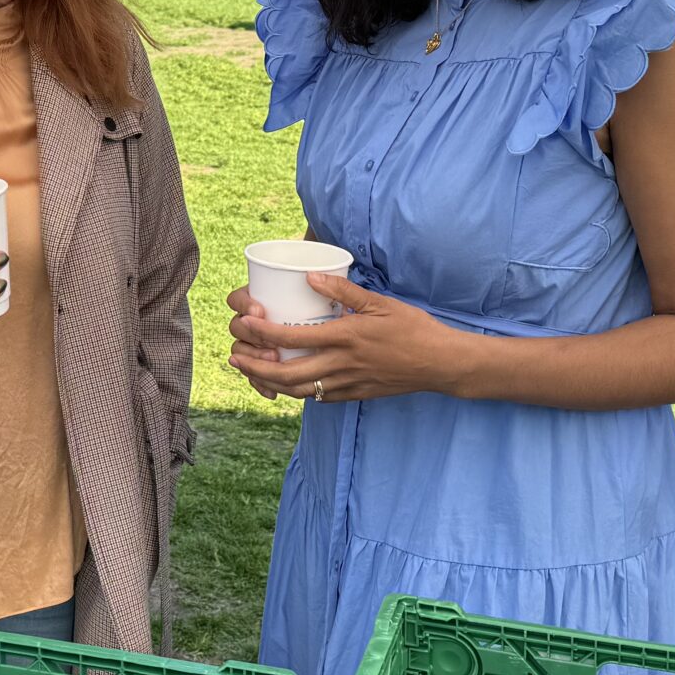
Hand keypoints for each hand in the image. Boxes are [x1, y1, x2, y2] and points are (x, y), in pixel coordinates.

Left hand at [227, 274, 454, 404]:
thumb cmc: (413, 328)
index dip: (263, 331)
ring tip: (251, 373)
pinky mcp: (355, 394)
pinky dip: (297, 392)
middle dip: (255, 366)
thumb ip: (343, 291)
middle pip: (287, 372)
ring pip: (298, 390)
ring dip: (270, 383)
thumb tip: (309, 277)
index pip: (293, 336)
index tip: (244, 323)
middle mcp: (342, 364)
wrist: (440, 363)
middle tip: (234, 358)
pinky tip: (286, 384)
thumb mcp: (379, 302)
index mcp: (345, 337)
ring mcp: (348, 383)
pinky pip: (319, 397)